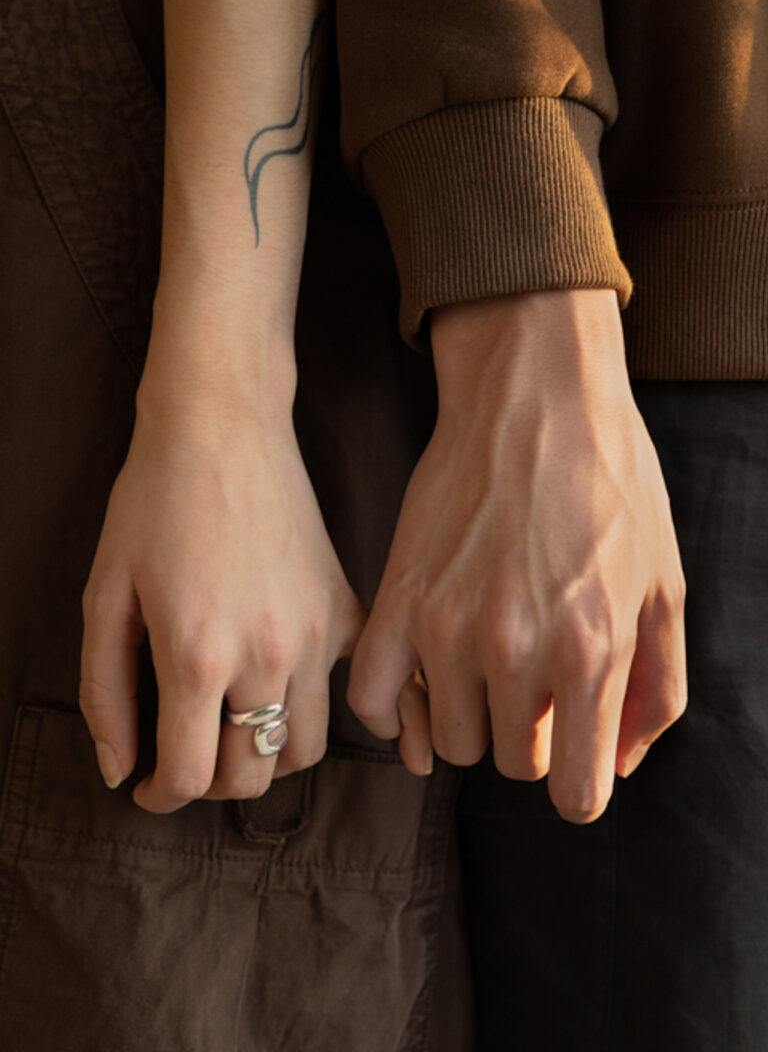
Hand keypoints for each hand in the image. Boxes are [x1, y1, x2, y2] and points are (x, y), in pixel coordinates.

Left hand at [80, 389, 366, 812]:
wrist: (222, 428)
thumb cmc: (152, 503)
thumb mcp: (104, 596)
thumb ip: (106, 693)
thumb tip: (120, 771)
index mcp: (196, 655)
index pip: (190, 777)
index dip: (161, 795)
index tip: (150, 785)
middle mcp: (266, 655)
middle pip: (252, 776)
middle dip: (211, 783)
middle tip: (187, 753)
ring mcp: (316, 633)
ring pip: (307, 749)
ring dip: (267, 755)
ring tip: (235, 725)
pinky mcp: (346, 608)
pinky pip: (356, 689)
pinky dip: (327, 708)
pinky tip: (293, 689)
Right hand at [348, 290, 687, 823]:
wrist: (536, 396)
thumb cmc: (612, 484)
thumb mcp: (665, 585)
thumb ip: (654, 691)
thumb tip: (616, 766)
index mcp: (592, 650)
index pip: (573, 793)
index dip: (576, 782)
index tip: (570, 752)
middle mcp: (514, 649)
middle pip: (509, 763)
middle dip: (529, 733)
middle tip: (536, 676)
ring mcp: (445, 626)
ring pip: (446, 739)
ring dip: (470, 713)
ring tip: (486, 659)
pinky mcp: (396, 597)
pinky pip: (372, 700)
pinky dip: (393, 710)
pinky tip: (420, 683)